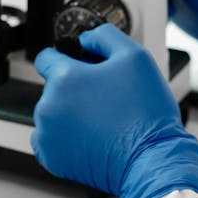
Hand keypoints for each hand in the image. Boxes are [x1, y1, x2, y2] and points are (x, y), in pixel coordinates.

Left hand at [33, 24, 197, 197]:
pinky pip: (51, 139)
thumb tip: (85, 39)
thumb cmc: (146, 114)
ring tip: (102, 120)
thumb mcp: (135, 56)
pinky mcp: (52, 158)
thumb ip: (103, 36)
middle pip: (53, 87)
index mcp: (64, 79)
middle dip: (74, 88)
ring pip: (52, 113)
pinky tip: (90, 137)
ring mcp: (47, 135)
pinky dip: (66, 137)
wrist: (151, 160)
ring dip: (69, 113)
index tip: (80, 68)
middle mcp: (48, 106)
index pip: (46, 57)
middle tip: (104, 98)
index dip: (67, 58)